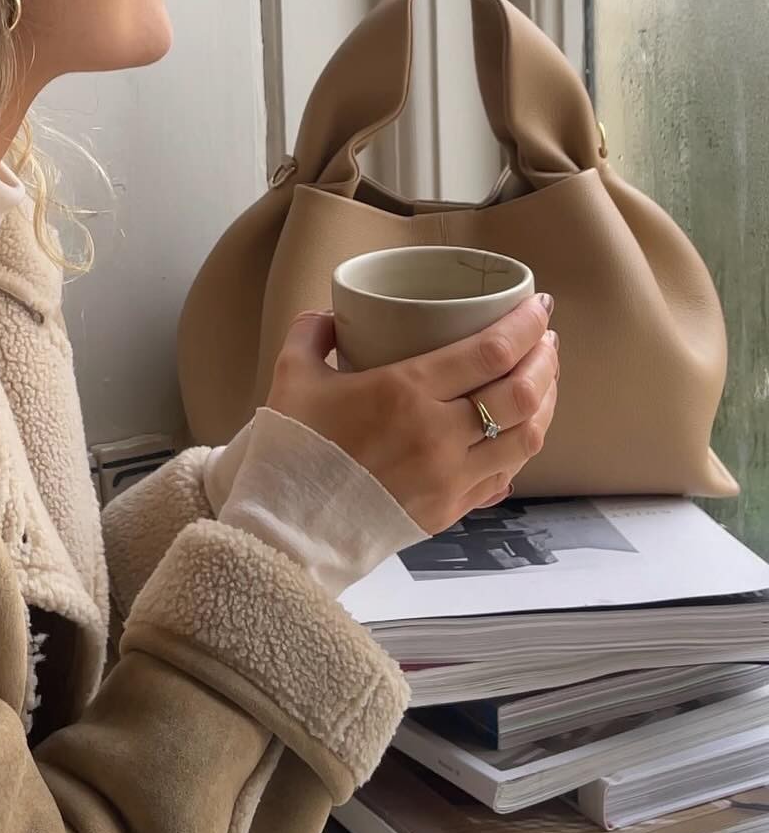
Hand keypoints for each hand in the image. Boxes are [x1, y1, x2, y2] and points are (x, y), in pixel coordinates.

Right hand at [266, 295, 559, 534]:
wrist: (286, 526)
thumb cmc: (292, 447)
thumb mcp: (292, 373)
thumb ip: (313, 331)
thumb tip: (335, 315)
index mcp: (405, 391)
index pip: (491, 353)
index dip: (525, 325)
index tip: (539, 306)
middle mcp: (439, 434)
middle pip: (522, 393)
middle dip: (545, 359)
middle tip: (544, 339)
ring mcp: (450, 478)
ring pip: (526, 438)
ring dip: (545, 404)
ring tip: (542, 380)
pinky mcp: (449, 510)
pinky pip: (503, 476)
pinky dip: (520, 449)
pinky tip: (518, 432)